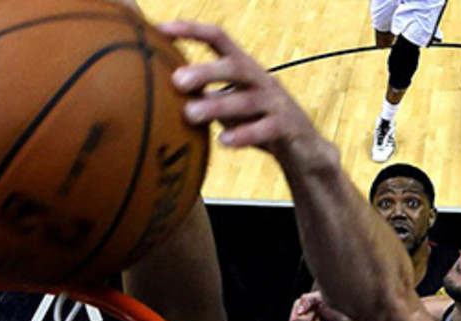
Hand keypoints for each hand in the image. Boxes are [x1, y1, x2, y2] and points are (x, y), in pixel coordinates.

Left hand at [159, 20, 324, 162]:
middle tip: (176, 80)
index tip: (161, 29)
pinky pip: (265, 129)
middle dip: (206, 71)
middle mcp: (261, 79)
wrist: (304, 149)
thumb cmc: (256, 122)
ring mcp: (276, 103)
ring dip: (217, 105)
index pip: (218, 38)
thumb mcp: (228, 104)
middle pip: (234, 67)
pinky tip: (224, 142)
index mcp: (244, 67)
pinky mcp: (287, 127)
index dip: (191, 30)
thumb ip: (202, 94)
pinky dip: (244, 135)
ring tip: (190, 114)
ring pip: (246, 100)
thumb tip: (156, 90)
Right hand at [290, 292, 356, 320]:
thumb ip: (307, 300)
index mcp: (300, 307)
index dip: (306, 319)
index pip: (294, 320)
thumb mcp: (321, 297)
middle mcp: (301, 318)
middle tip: (321, 319)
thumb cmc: (336, 306)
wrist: (347, 319)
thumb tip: (299, 311)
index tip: (314, 313)